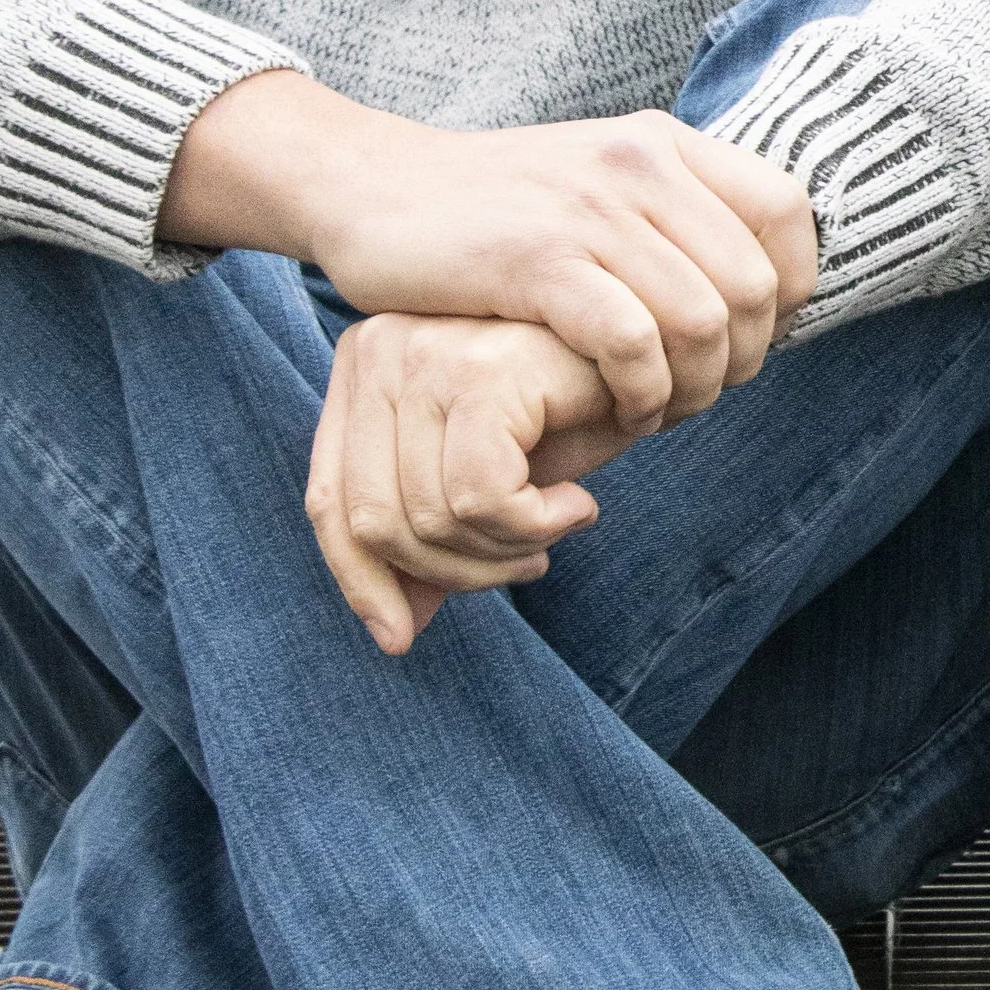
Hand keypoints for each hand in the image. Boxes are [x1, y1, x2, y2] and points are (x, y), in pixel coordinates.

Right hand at [167, 71, 817, 432]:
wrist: (367, 188)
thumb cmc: (497, 214)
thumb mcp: (600, 187)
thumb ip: (677, 220)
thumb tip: (769, 294)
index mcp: (664, 143)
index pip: (790, 215)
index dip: (790, 292)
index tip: (750, 339)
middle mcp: (638, 163)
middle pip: (756, 287)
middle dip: (743, 361)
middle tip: (699, 394)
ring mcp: (588, 208)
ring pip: (704, 322)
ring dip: (695, 389)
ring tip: (661, 410)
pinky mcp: (537, 259)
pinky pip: (634, 344)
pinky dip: (644, 395)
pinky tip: (623, 412)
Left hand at [306, 312, 635, 653]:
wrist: (661, 360)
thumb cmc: (577, 414)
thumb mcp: (491, 479)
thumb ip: (432, 537)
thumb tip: (392, 632)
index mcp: (364, 369)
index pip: (329, 501)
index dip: (360, 582)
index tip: (400, 639)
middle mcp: (379, 350)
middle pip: (375, 522)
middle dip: (457, 573)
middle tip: (529, 563)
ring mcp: (426, 355)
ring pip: (431, 519)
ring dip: (509, 550)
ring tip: (560, 525)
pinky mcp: (481, 373)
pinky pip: (482, 499)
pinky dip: (537, 526)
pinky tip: (578, 505)